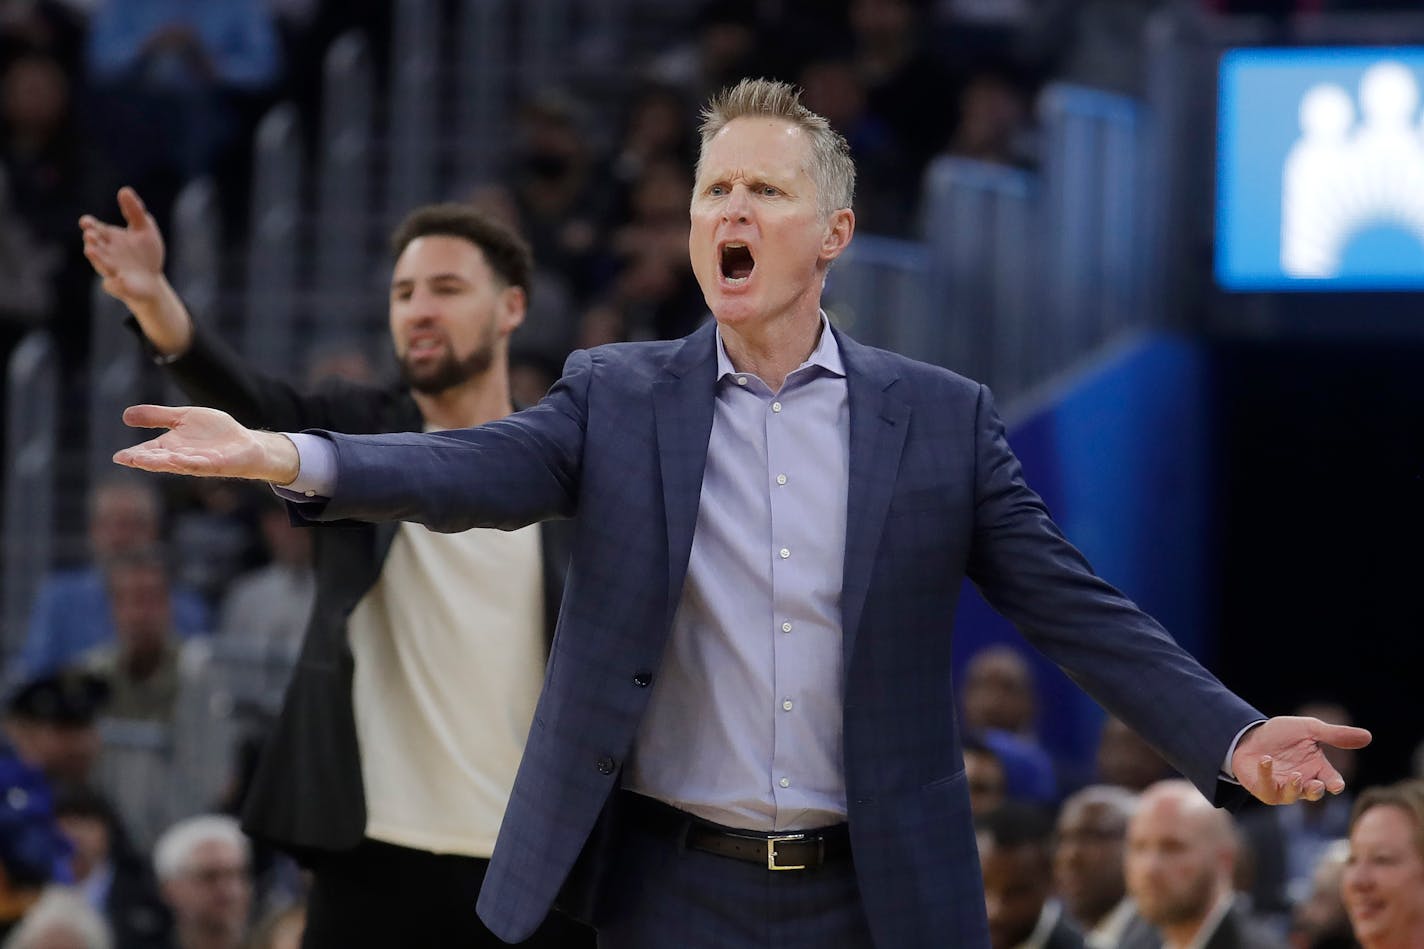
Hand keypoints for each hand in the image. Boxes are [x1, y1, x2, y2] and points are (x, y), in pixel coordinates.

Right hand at [80, 187, 192, 354]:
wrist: (152, 280)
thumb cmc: (145, 253)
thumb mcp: (145, 228)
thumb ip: (135, 211)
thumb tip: (124, 190)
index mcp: (109, 238)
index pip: (95, 229)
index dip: (89, 225)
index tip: (86, 221)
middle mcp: (106, 254)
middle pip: (95, 246)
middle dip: (92, 241)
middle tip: (90, 235)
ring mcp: (112, 271)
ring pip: (101, 264)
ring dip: (97, 258)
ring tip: (91, 251)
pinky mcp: (122, 287)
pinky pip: (116, 285)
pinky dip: (116, 283)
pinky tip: (120, 279)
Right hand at [113, 405, 300, 484]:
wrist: (244, 442)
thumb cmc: (214, 433)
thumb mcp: (183, 417)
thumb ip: (158, 416)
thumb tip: (125, 415)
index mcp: (170, 447)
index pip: (148, 452)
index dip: (134, 455)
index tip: (118, 457)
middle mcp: (181, 457)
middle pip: (159, 460)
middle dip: (144, 460)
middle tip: (128, 459)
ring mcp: (198, 462)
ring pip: (177, 464)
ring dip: (161, 462)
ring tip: (144, 461)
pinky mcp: (216, 464)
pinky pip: (200, 464)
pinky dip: (189, 462)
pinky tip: (178, 459)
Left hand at [1232, 715, 1371, 804]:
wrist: (1249, 735)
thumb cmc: (1281, 734)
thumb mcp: (1309, 729)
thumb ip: (1335, 735)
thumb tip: (1369, 736)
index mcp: (1318, 768)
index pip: (1332, 781)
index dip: (1335, 784)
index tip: (1335, 784)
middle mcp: (1303, 781)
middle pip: (1314, 793)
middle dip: (1316, 791)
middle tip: (1316, 784)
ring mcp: (1284, 788)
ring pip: (1293, 795)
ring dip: (1294, 788)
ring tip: (1295, 776)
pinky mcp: (1265, 789)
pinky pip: (1268, 788)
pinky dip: (1267, 774)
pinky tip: (1265, 760)